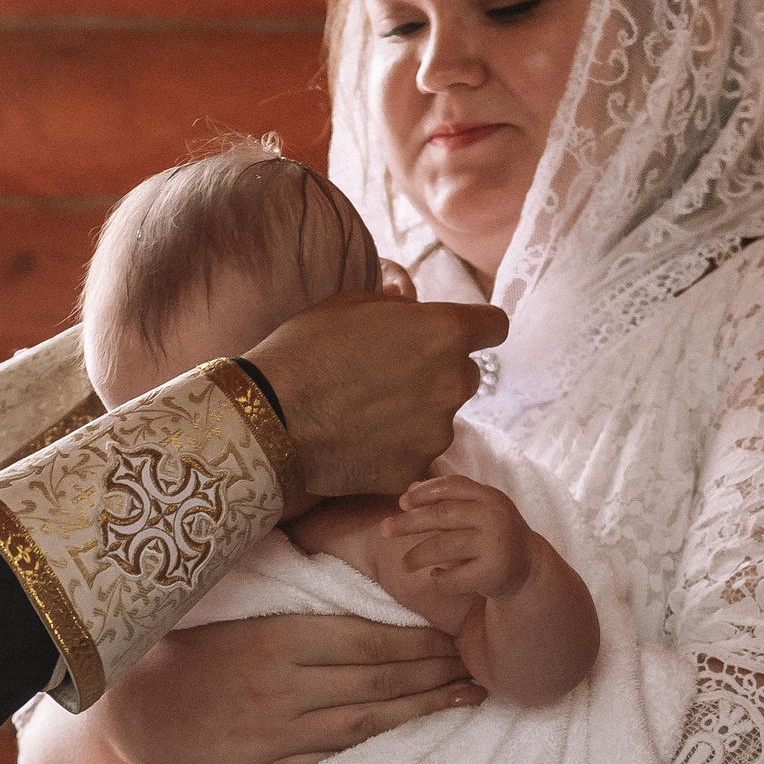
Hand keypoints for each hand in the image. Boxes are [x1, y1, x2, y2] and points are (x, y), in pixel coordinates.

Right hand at [46, 613, 481, 763]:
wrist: (133, 712)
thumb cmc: (180, 650)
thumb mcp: (227, 605)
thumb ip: (282, 590)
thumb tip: (323, 539)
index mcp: (277, 641)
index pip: (367, 641)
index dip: (418, 641)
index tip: (453, 632)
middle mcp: (285, 688)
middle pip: (378, 682)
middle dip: (434, 673)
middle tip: (477, 664)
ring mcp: (278, 732)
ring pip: (367, 724)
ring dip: (422, 712)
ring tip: (466, 700)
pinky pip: (332, 763)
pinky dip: (374, 755)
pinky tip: (409, 744)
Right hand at [239, 291, 504, 496]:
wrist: (268, 418)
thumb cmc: (304, 350)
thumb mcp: (347, 304)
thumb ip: (394, 301)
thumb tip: (409, 293)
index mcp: (444, 332)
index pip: (495, 326)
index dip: (476, 329)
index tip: (455, 337)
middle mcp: (452, 383)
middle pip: (467, 376)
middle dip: (438, 375)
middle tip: (390, 379)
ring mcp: (436, 432)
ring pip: (440, 419)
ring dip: (415, 416)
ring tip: (364, 415)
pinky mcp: (412, 470)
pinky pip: (413, 456)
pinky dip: (393, 451)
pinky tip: (356, 443)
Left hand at [381, 476, 537, 598]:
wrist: (530, 567)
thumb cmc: (493, 535)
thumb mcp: (476, 512)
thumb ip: (446, 501)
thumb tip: (408, 491)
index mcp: (489, 497)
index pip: (452, 486)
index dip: (424, 492)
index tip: (402, 503)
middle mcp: (494, 516)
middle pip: (443, 515)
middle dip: (409, 523)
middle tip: (385, 530)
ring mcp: (496, 544)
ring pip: (444, 547)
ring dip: (418, 555)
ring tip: (405, 564)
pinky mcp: (494, 572)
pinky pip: (455, 577)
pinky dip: (440, 579)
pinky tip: (436, 577)